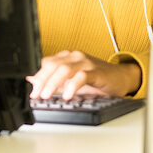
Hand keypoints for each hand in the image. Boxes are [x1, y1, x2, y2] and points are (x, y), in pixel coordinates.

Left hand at [27, 50, 141, 99]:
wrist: (121, 78)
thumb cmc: (96, 79)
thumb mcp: (71, 81)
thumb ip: (53, 80)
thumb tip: (33, 81)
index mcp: (67, 57)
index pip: (47, 63)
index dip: (37, 76)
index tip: (32, 91)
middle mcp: (75, 57)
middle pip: (53, 65)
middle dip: (42, 80)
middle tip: (36, 94)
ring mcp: (86, 63)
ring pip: (65, 69)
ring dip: (53, 82)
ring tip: (46, 95)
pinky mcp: (96, 71)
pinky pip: (82, 76)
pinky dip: (73, 85)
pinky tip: (67, 95)